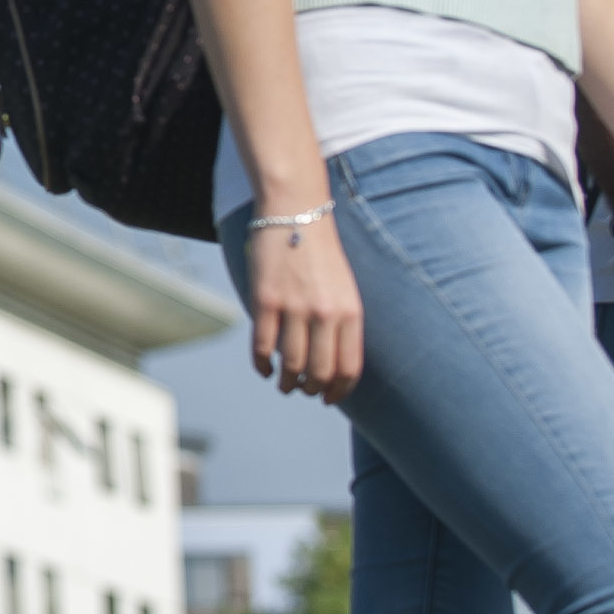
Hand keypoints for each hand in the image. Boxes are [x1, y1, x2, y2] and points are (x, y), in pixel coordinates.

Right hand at [247, 213, 363, 405]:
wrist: (296, 214)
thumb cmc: (321, 253)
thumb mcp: (344, 288)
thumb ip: (342, 323)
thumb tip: (331, 363)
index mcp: (350, 312)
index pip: (349, 367)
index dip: (339, 391)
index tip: (329, 399)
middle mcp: (325, 313)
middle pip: (319, 372)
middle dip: (311, 390)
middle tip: (303, 390)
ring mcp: (295, 308)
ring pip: (291, 364)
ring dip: (287, 383)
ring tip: (284, 384)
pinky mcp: (265, 301)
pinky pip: (262, 347)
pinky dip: (262, 365)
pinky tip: (264, 368)